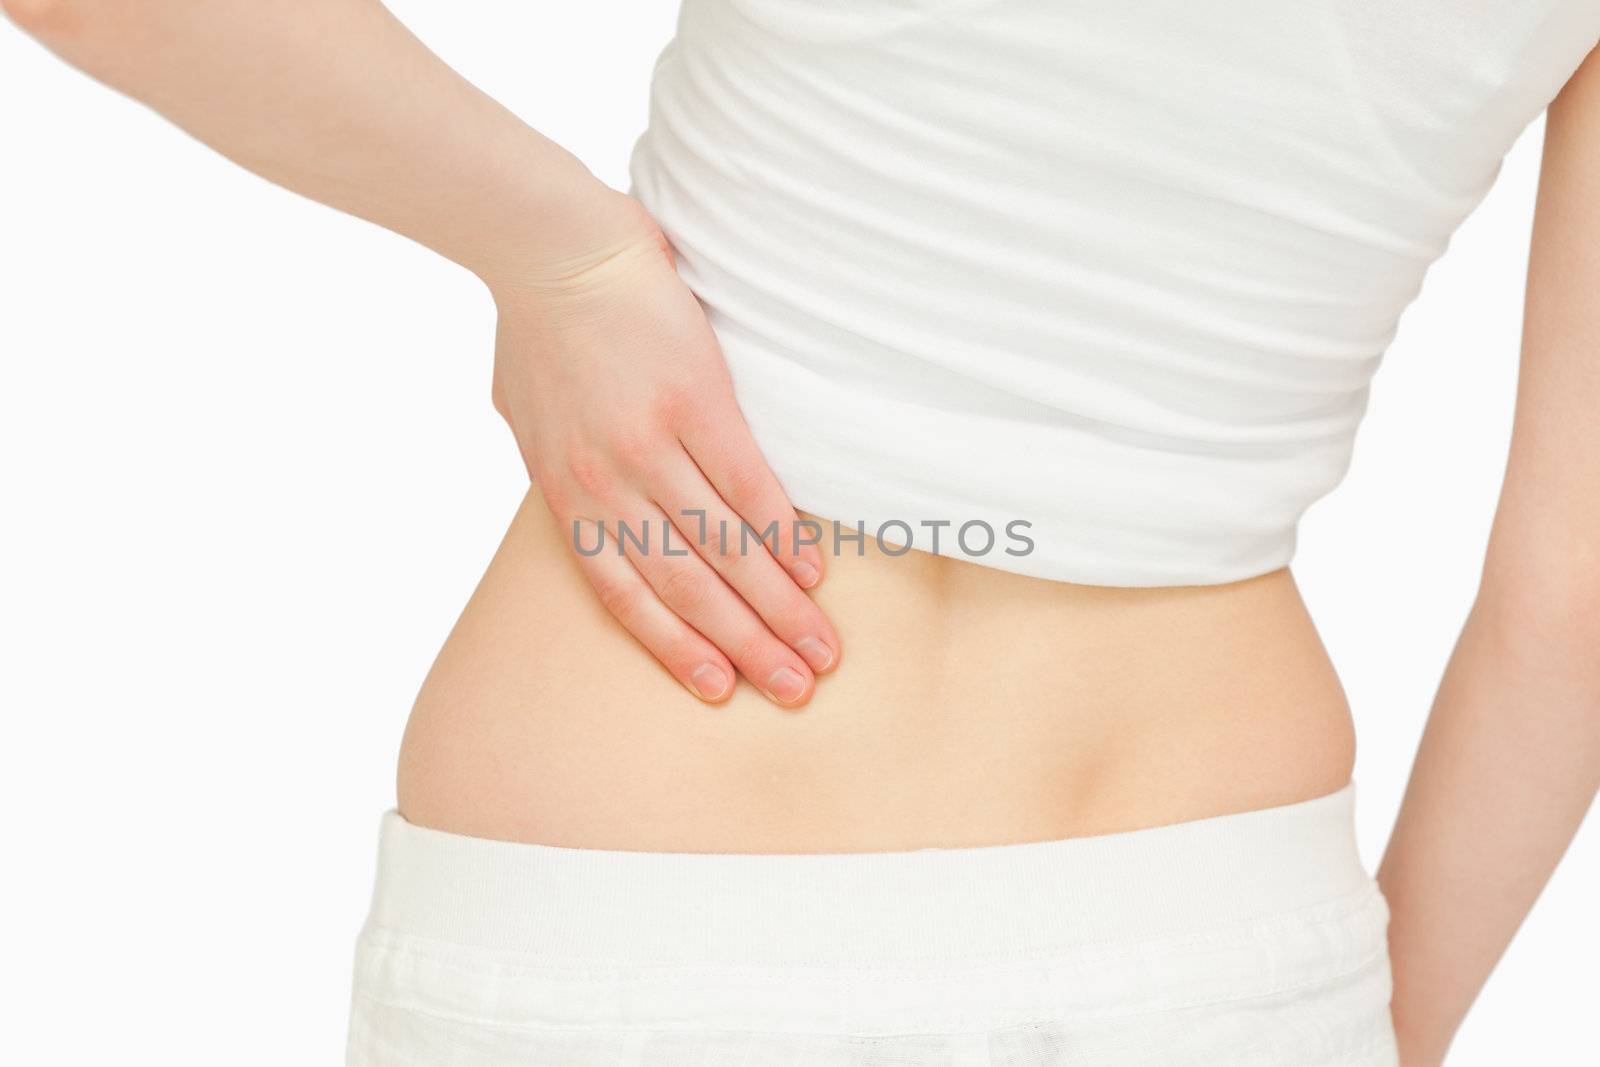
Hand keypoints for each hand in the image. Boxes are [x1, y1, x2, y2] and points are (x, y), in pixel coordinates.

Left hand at [487, 194, 838, 707]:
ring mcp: (653, 448)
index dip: (676, 647)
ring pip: (724, 551)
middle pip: (686, 588)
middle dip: (744, 647)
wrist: (553, 249)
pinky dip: (783, 537)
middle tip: (794, 691)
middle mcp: (609, 486)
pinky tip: (813, 572)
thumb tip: (584, 497)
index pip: (626, 595)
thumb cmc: (534, 325)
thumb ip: (558, 469)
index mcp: (567, 495)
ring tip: (819, 650)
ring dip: (777, 608)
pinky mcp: (697, 404)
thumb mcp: (526, 417)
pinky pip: (750, 488)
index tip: (719, 689)